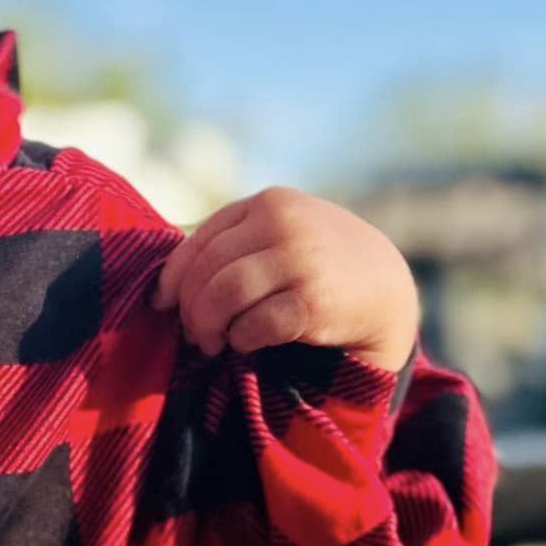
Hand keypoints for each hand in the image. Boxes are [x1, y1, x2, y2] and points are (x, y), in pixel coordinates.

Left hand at [150, 185, 419, 372]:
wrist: (383, 286)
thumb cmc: (318, 261)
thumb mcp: (282, 231)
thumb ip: (236, 240)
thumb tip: (168, 279)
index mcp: (268, 203)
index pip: (200, 241)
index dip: (173, 277)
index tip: (163, 302)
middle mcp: (283, 224)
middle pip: (207, 271)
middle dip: (191, 308)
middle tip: (194, 332)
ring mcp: (300, 261)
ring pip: (225, 296)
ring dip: (209, 326)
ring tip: (211, 341)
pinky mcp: (314, 302)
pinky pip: (255, 325)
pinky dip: (242, 338)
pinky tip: (246, 342)